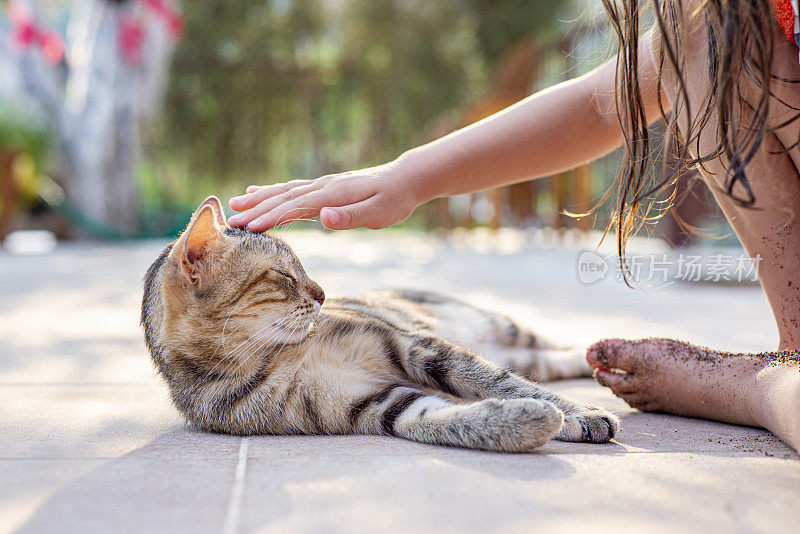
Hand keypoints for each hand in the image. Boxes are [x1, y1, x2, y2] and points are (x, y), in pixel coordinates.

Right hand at [227, 162, 421, 231]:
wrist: (405, 179)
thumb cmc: (394, 200)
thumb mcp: (378, 213)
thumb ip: (350, 216)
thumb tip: (323, 217)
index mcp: (332, 195)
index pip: (295, 207)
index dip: (270, 217)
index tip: (248, 229)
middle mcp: (323, 187)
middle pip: (283, 198)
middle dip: (256, 210)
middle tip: (230, 222)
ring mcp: (322, 185)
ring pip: (284, 191)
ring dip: (259, 198)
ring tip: (234, 204)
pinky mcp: (324, 188)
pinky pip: (292, 189)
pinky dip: (272, 190)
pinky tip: (258, 191)